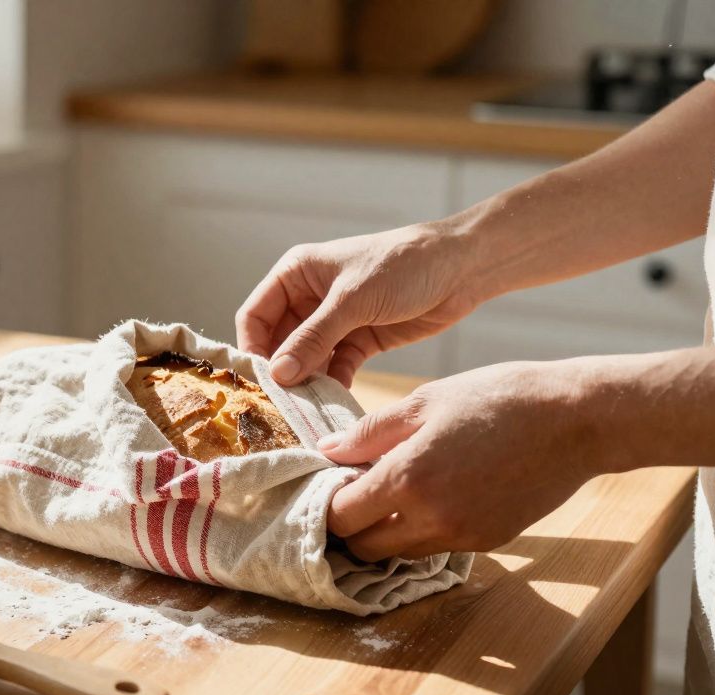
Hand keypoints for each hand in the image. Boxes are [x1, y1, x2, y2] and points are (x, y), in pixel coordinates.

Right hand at [235, 223, 483, 386]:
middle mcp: (308, 298)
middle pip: (278, 342)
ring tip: (308, 408)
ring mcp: (333, 321)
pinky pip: (334, 367)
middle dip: (281, 371)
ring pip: (306, 359)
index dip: (252, 347)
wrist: (461, 269)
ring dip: (306, 381)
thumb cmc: (402, 266)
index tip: (259, 381)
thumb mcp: (353, 301)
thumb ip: (313, 338)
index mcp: (296, 274)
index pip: (255, 315)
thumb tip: (278, 374)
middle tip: (283, 403)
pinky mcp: (358, 340)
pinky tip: (334, 401)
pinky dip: (333, 383)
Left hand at [322, 360, 603, 560]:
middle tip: (355, 492)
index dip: (326, 505)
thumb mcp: (424, 402)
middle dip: (351, 526)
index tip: (329, 485)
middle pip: (365, 547)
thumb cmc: (498, 398)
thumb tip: (326, 452)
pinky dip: (422, 531)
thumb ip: (368, 433)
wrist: (576, 420)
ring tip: (393, 492)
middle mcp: (431, 518)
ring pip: (399, 552)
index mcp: (407, 478)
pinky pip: (437, 547)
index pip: (341, 518)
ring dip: (386, 531)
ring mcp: (463, 536)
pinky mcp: (490, 542)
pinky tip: (432, 497)